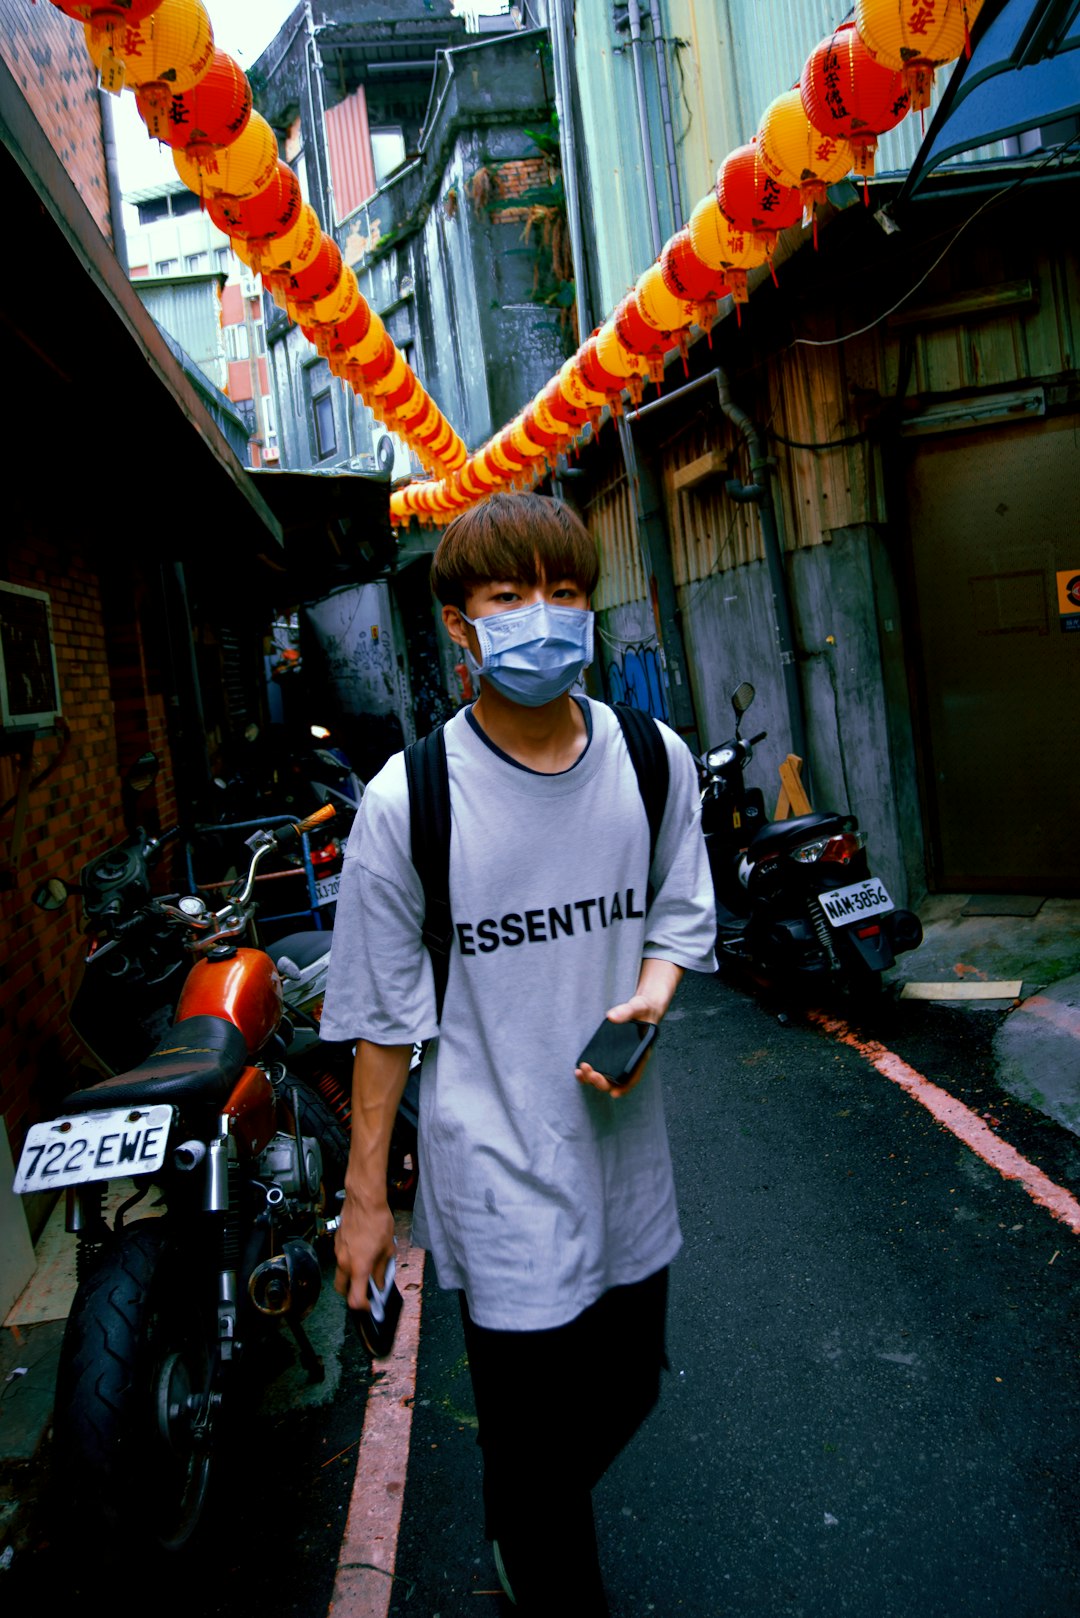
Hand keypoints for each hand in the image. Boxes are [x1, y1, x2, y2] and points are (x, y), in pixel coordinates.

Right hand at [333, 1190, 395, 1311]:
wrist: (364, 1200)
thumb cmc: (377, 1221)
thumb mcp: (387, 1248)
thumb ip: (382, 1270)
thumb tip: (379, 1283)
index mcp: (358, 1267)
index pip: (354, 1299)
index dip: (362, 1307)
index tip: (370, 1306)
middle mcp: (344, 1262)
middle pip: (342, 1290)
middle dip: (352, 1294)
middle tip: (366, 1290)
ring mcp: (338, 1252)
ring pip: (340, 1274)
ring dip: (350, 1278)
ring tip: (366, 1268)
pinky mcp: (337, 1243)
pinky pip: (340, 1259)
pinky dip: (348, 1263)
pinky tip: (361, 1253)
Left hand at [574, 994, 658, 1098]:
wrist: (641, 1008)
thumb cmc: (643, 1010)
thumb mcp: (637, 1007)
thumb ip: (626, 1011)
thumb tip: (611, 1016)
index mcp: (641, 1054)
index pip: (634, 1076)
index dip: (626, 1087)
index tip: (614, 1092)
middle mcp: (630, 1061)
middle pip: (616, 1080)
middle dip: (600, 1080)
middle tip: (588, 1071)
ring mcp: (619, 1059)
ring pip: (606, 1077)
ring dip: (592, 1079)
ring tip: (580, 1072)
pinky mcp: (611, 1054)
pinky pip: (601, 1068)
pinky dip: (591, 1072)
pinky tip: (581, 1069)